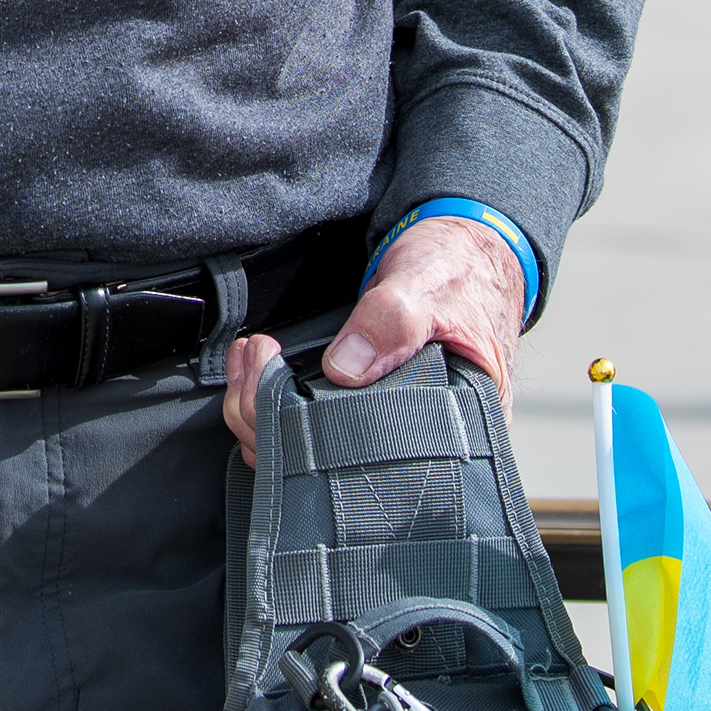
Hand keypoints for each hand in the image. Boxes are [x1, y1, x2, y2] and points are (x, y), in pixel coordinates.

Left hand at [221, 215, 528, 463]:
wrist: (462, 250)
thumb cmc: (461, 270)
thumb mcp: (432, 285)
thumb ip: (394, 319)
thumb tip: (345, 367)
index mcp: (458, 424)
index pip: (377, 459)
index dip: (317, 439)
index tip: (274, 387)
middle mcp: (420, 436)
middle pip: (333, 460)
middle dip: (274, 418)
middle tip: (253, 361)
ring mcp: (386, 421)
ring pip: (313, 444)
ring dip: (264, 406)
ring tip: (248, 358)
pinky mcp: (362, 399)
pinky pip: (312, 418)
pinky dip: (273, 397)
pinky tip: (254, 368)